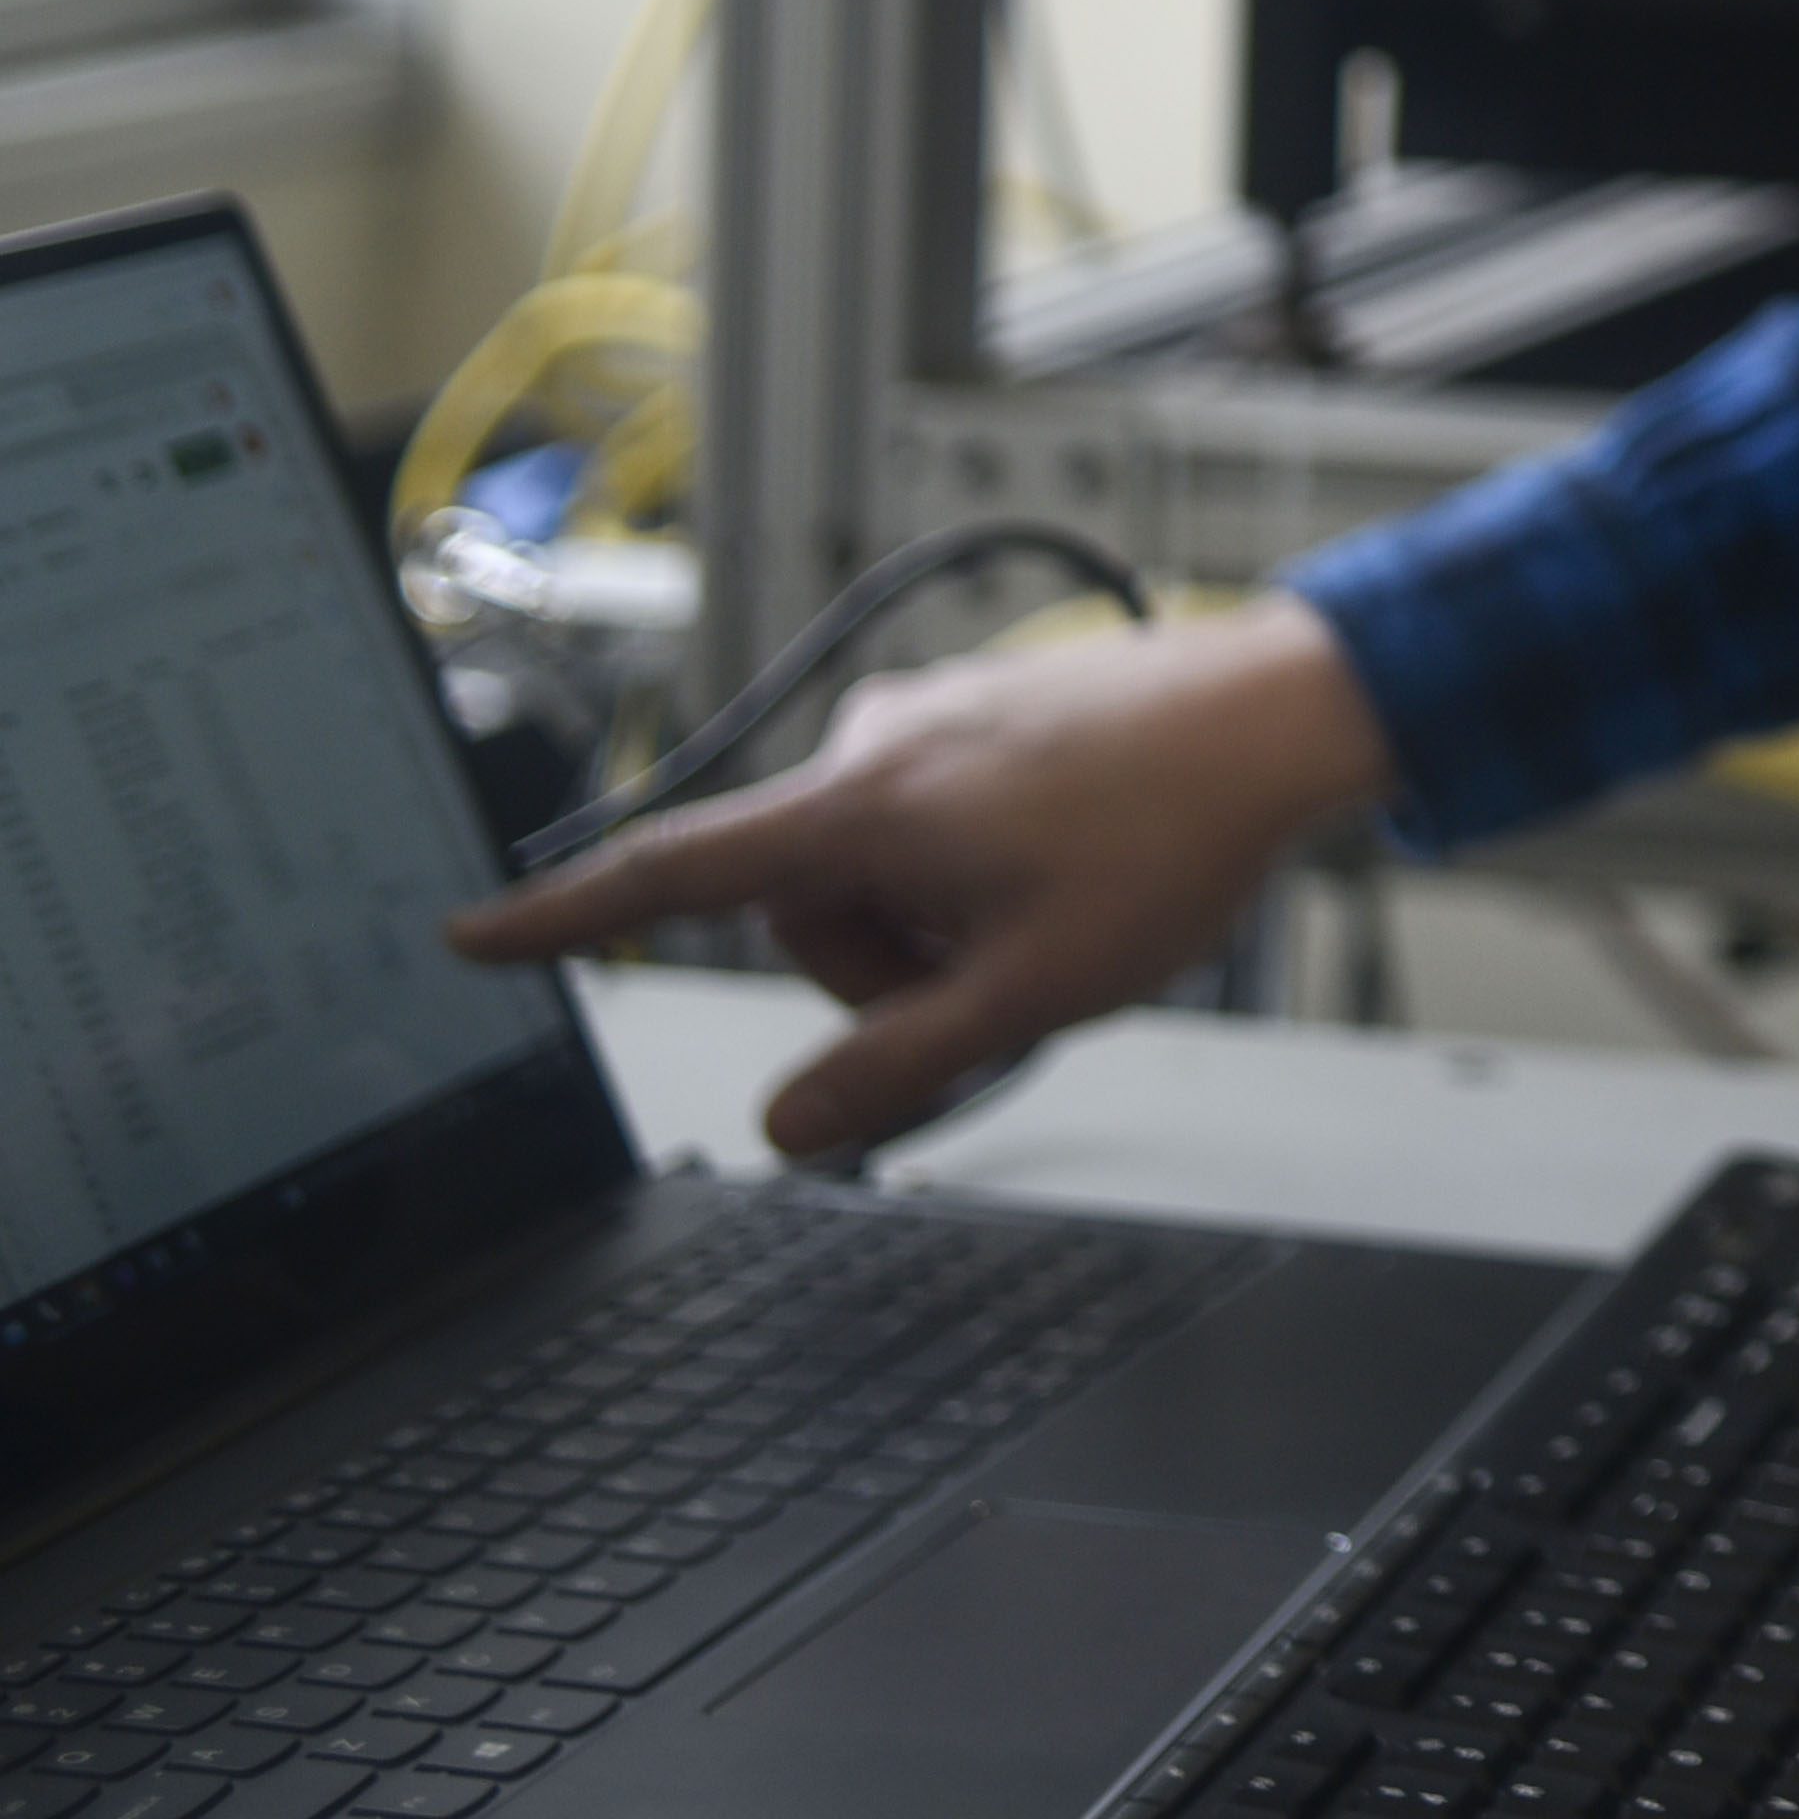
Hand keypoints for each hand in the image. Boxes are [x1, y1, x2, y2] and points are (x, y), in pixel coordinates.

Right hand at [445, 593, 1399, 1157]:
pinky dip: (978, 876)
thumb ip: (898, 1068)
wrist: (1283, 715)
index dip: (560, 917)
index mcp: (857, 807)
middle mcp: (872, 744)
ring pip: (875, 879)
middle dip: (884, 967)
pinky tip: (1073, 869)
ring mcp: (927, 723)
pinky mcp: (976, 718)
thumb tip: (790, 1127)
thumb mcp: (1032, 990)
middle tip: (1006, 969)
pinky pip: (931, 831)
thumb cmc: (1173, 832)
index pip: (669, 875)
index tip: (471, 934)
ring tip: (1057, 909)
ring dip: (941, 924)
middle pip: (803, 912)